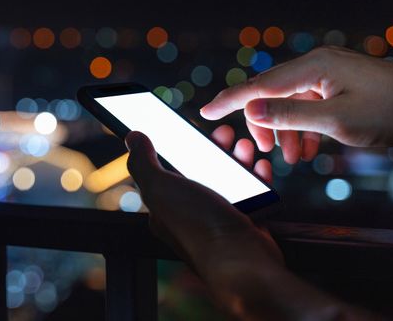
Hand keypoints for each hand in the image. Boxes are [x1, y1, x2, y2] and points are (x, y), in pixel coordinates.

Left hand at [125, 130, 373, 319]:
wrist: (243, 262)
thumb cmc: (200, 226)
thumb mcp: (161, 188)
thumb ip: (143, 162)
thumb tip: (132, 138)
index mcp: (166, 207)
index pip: (168, 171)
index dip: (178, 147)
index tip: (190, 129)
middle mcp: (191, 214)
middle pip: (201, 172)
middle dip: (213, 149)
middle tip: (225, 134)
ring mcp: (220, 218)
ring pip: (228, 179)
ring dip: (236, 159)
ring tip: (244, 145)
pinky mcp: (245, 223)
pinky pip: (251, 194)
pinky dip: (256, 177)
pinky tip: (260, 166)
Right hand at [201, 46, 392, 163]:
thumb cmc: (390, 110)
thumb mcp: (336, 120)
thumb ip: (289, 115)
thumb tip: (250, 110)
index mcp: (312, 67)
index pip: (258, 85)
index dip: (229, 100)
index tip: (205, 112)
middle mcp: (314, 66)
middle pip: (269, 93)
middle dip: (263, 124)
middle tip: (265, 152)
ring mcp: (324, 74)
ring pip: (287, 103)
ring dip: (285, 131)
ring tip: (294, 158)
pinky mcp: (333, 85)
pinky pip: (305, 106)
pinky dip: (302, 128)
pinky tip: (308, 148)